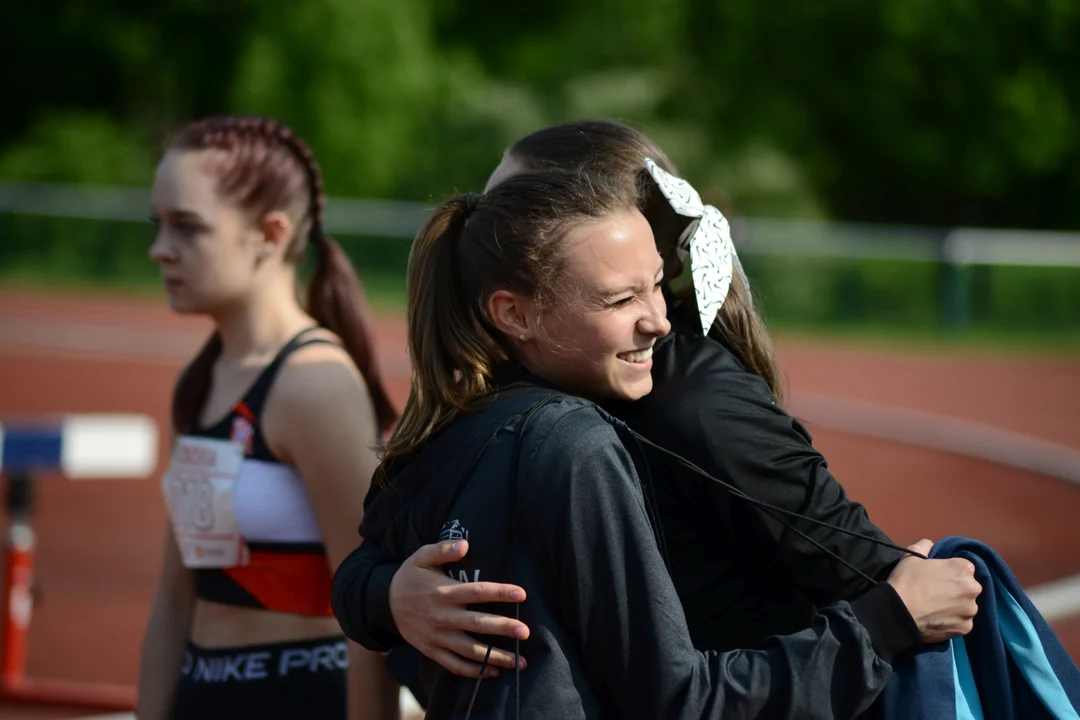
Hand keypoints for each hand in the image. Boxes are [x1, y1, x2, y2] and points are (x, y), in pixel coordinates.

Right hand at [388, 540, 530, 677]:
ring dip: (496, 657)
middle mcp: (442, 617)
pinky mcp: (432, 651)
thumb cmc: (410, 577)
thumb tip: (465, 545)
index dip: (500, 593)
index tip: (521, 594)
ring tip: (520, 662)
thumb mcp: (421, 557)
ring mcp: (437, 637)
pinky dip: (474, 672)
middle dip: (502, 628)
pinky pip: (455, 665)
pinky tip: (493, 673)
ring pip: (470, 651)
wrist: (385, 604)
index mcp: (443, 592)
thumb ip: (443, 549)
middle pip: (477, 624)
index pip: (476, 592)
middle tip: (525, 633)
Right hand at [887, 539, 981, 643]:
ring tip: (936, 608)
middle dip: (956, 589)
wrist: (898, 612)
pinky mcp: (966, 628)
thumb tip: (930, 545)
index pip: (963, 567)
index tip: (937, 577)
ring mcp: (971, 610)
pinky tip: (938, 619)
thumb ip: (925, 546)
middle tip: (936, 593)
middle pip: (968, 587)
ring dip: (956, 606)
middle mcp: (973, 588)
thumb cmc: (906, 581)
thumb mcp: (911, 556)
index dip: (949, 572)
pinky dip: (952, 621)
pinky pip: (962, 622)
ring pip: (966, 606)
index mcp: (963, 568)